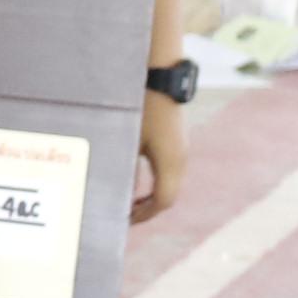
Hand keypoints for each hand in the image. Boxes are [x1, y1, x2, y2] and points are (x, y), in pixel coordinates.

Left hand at [132, 87, 186, 224]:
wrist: (160, 77)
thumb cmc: (140, 107)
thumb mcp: (127, 140)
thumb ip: (123, 168)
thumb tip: (117, 193)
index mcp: (170, 162)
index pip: (163, 201)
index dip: (145, 215)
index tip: (126, 220)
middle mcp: (180, 158)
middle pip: (168, 196)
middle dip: (148, 209)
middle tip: (126, 216)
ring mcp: (180, 150)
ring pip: (170, 184)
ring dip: (152, 196)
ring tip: (130, 203)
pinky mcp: (176, 142)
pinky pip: (168, 171)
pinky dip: (155, 182)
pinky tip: (136, 181)